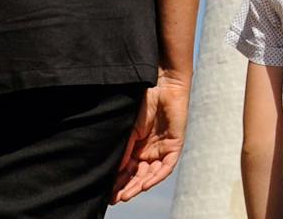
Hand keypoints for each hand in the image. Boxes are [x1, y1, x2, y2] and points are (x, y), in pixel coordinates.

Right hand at [113, 71, 188, 202]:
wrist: (162, 84)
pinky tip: (145, 184)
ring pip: (152, 174)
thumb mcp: (130, 130)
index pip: (128, 169)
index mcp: (138, 146)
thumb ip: (125, 150)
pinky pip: (167, 166)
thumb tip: (113, 172)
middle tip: (115, 198)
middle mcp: (150, 150)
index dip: (118, 181)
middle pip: (139, 175)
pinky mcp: (175, 145)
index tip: (107, 193)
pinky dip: (156, 176)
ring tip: (126, 195)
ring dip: (139, 185)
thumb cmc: (145, 102)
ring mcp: (163, 148)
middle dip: (127, 187)